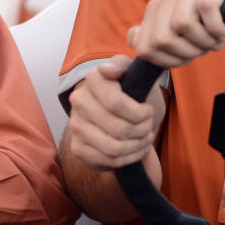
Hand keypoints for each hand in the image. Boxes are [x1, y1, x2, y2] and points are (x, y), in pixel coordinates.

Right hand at [65, 56, 165, 172]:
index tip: (148, 110)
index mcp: (92, 80)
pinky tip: (135, 149)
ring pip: (114, 147)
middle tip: (148, 126)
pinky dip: (130, 157)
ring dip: (137, 146)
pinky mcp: (78, 148)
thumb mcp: (136, 75)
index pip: (115, 102)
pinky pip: (109, 160)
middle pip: (119, 128)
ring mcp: (75, 126)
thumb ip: (124, 65)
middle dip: (143, 130)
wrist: (123, 117)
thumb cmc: (134, 94)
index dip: (140, 112)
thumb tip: (106, 69)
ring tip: (144, 138)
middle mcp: (78, 101)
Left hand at [126, 0, 224, 68]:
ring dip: (202, 42)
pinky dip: (216, 29)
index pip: (144, 44)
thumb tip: (134, 38)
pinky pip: (207, 7)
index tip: (183, 59)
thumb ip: (152, 41)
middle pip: (162, 37)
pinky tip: (223, 33)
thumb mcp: (178, 42)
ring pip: (182, 23)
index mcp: (157, 8)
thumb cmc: (209, 32)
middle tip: (202, 51)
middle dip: (185, 53)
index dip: (165, 61)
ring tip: (213, 42)